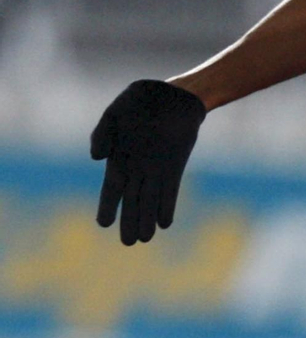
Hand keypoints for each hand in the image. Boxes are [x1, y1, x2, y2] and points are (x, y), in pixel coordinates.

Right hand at [90, 80, 207, 244]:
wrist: (173, 94)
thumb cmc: (139, 101)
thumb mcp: (114, 113)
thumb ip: (102, 134)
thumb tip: (96, 157)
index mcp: (118, 158)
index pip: (111, 188)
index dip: (108, 206)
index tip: (103, 223)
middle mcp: (137, 168)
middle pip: (132, 199)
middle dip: (130, 220)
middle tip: (128, 243)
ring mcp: (157, 168)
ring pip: (151, 198)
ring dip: (148, 218)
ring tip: (145, 239)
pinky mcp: (176, 165)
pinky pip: (171, 189)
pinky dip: (167, 205)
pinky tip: (165, 223)